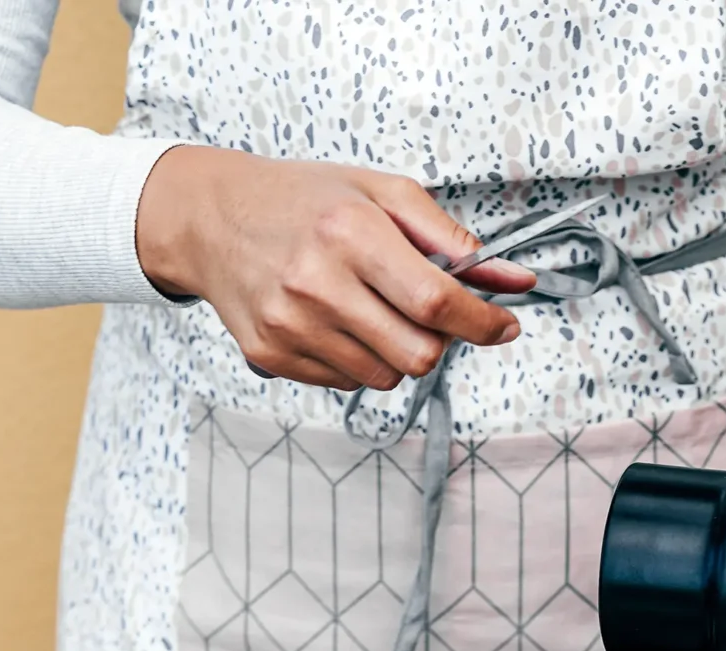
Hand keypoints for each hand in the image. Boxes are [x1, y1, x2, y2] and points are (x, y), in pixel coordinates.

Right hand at [136, 147, 536, 390]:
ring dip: (396, 351)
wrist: (214, 219)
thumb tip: (511, 279)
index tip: (502, 326)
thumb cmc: (303, 201)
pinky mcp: (272, 354)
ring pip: (384, 376)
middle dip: (439, 341)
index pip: (435, 302)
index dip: (481, 323)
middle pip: (417, 354)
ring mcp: (290, 325)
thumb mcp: (381, 194)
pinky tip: (337, 321)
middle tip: (427, 312)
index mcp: (350, 232)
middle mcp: (317, 283)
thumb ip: (449, 237)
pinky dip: (358, 360)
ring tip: (373, 309)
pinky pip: (345, 382)